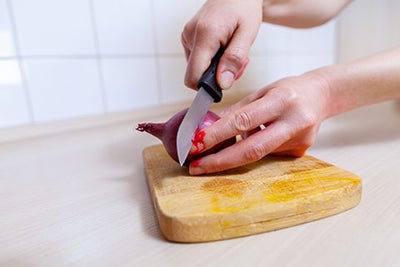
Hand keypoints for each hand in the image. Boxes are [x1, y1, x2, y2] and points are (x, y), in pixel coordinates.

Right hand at [181, 0, 262, 89]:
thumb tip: (223, 84)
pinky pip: (197, 59)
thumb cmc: (244, 7)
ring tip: (231, 52)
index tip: (223, 86)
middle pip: (196, 74)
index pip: (193, 76)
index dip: (206, 88)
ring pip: (197, 68)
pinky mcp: (188, 37)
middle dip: (216, 77)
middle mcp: (191, 35)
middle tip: (236, 64)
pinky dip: (211, 60)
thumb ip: (234, 59)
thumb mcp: (247, 33)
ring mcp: (187, 36)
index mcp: (205, 35)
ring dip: (216, 68)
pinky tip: (223, 48)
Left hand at [188, 72, 330, 174]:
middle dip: (220, 161)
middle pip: (252, 150)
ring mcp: (300, 140)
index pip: (243, 120)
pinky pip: (268, 154)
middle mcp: (294, 122)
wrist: (322, 96)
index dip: (217, 135)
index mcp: (282, 100)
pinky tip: (256, 139)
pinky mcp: (300, 152)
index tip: (196, 144)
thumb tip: (209, 128)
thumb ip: (238, 110)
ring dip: (233, 155)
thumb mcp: (262, 92)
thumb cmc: (288, 90)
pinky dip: (254, 149)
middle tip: (196, 167)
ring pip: (258, 154)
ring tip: (220, 150)